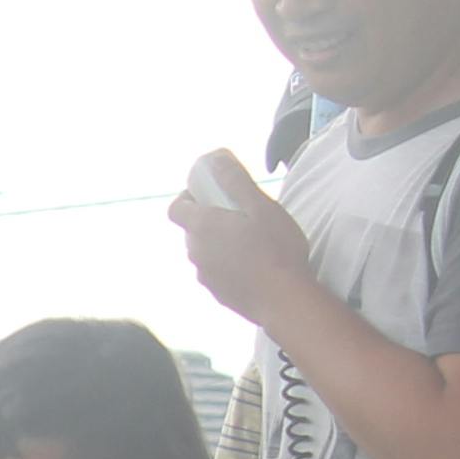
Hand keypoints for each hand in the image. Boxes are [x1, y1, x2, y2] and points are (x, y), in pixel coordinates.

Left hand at [171, 158, 313, 325]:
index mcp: (201, 228)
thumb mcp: (260, 206)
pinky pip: (217, 270)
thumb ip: (235, 181)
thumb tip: (215, 158)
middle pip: (193, 229)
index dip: (188, 197)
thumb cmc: (275, 248)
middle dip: (211, 217)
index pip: (176, 208)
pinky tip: (254, 263)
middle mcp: (195, 253)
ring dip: (221, 241)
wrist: (284, 300)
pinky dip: (228, 262)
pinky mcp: (217, 293)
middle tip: (242, 213)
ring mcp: (204, 276)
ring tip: (252, 239)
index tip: (210, 193)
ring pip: (205, 250)